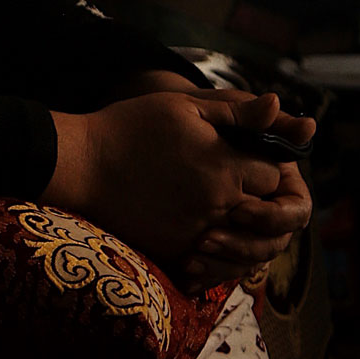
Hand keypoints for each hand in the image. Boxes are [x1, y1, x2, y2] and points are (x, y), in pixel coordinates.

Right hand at [48, 87, 314, 280]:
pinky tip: (189, 217)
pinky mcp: (174, 249)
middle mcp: (217, 203)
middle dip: (254, 194)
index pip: (273, 174)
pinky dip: (209, 239)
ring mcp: (196, 231)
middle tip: (230, 178)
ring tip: (211, 199)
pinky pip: (210, 254)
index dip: (263, 163)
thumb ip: (236, 110)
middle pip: (262, 208)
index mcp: (224, 165)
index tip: (244, 155)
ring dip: (235, 220)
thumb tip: (278, 104)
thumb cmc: (130, 127)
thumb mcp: (183, 106)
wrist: (80, 165)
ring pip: (241, 234)